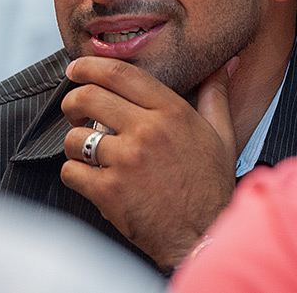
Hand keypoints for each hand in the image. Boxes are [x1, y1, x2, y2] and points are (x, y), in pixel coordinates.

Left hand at [61, 55, 238, 269]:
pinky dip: (74, 173)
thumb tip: (225, 65)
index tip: (78, 68)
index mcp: (172, 113)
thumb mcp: (222, 134)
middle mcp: (147, 131)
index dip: (91, 66)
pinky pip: (70, 171)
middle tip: (74, 110)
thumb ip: (216, 96)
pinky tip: (91, 177)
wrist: (202, 233)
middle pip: (89, 98)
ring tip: (89, 152)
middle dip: (73, 101)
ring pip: (75, 138)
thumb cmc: (210, 185)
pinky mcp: (108, 191)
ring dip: (75, 143)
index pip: (121, 74)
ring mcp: (126, 161)